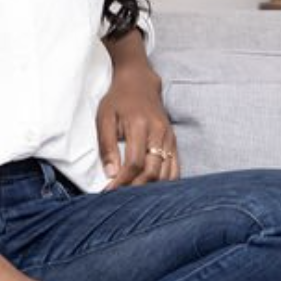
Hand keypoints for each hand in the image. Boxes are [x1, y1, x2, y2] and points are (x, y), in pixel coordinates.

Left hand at [97, 36, 179, 187]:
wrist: (139, 82)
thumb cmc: (118, 101)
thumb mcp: (104, 118)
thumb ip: (107, 146)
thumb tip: (111, 174)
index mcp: (139, 125)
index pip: (135, 163)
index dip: (123, 181)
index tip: (110, 191)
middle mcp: (159, 132)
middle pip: (153, 171)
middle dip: (136, 188)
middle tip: (121, 198)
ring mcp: (169, 138)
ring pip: (167, 173)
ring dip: (151, 188)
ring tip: (134, 195)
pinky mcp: (174, 141)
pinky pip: (175, 168)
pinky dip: (165, 182)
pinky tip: (152, 188)